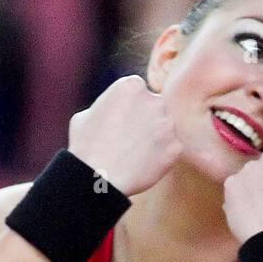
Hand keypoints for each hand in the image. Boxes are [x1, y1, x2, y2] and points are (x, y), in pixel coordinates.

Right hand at [68, 75, 182, 195]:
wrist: (99, 176)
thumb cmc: (86, 146)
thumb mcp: (87, 113)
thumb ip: (108, 106)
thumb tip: (115, 109)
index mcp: (132, 85)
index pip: (140, 92)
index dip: (132, 108)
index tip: (123, 122)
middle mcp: (154, 99)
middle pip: (156, 108)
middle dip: (147, 121)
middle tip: (131, 140)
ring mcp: (168, 124)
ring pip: (165, 128)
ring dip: (156, 138)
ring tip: (135, 153)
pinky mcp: (176, 146)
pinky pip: (171, 149)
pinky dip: (161, 157)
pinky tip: (144, 164)